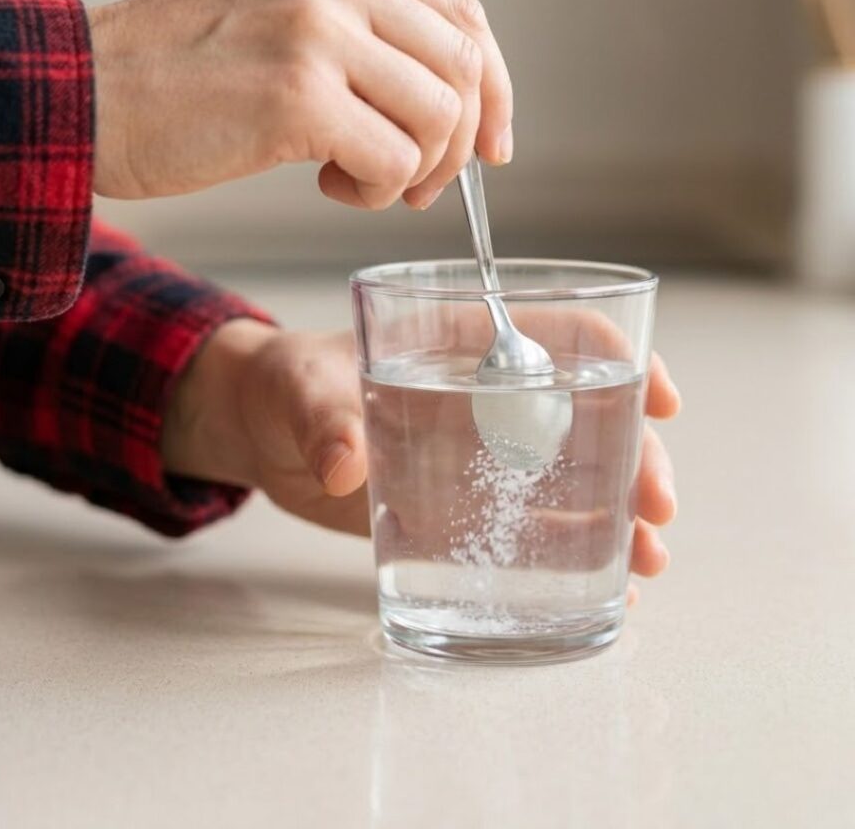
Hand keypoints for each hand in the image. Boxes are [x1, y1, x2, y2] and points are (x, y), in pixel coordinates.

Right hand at [89, 0, 512, 208]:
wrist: (85, 95)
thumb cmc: (176, 75)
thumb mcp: (278, 19)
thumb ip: (358, 39)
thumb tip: (446, 107)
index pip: (461, 14)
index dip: (493, 88)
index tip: (493, 146)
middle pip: (463, 65)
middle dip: (458, 145)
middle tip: (415, 186)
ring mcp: (316, 30)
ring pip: (438, 115)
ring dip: (413, 171)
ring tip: (357, 181)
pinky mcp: (296, 96)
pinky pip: (392, 159)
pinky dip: (375, 191)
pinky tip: (327, 184)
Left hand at [161, 319, 679, 591]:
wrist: (259, 432)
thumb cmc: (283, 383)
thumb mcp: (296, 387)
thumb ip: (321, 417)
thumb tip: (346, 465)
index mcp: (460, 343)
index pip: (560, 331)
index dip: (618, 357)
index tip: (658, 399)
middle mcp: (484, 399)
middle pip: (585, 414)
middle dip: (634, 455)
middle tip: (658, 506)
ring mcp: (476, 455)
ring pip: (570, 477)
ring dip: (617, 516)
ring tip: (647, 559)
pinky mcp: (456, 505)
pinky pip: (523, 527)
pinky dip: (567, 553)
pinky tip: (603, 586)